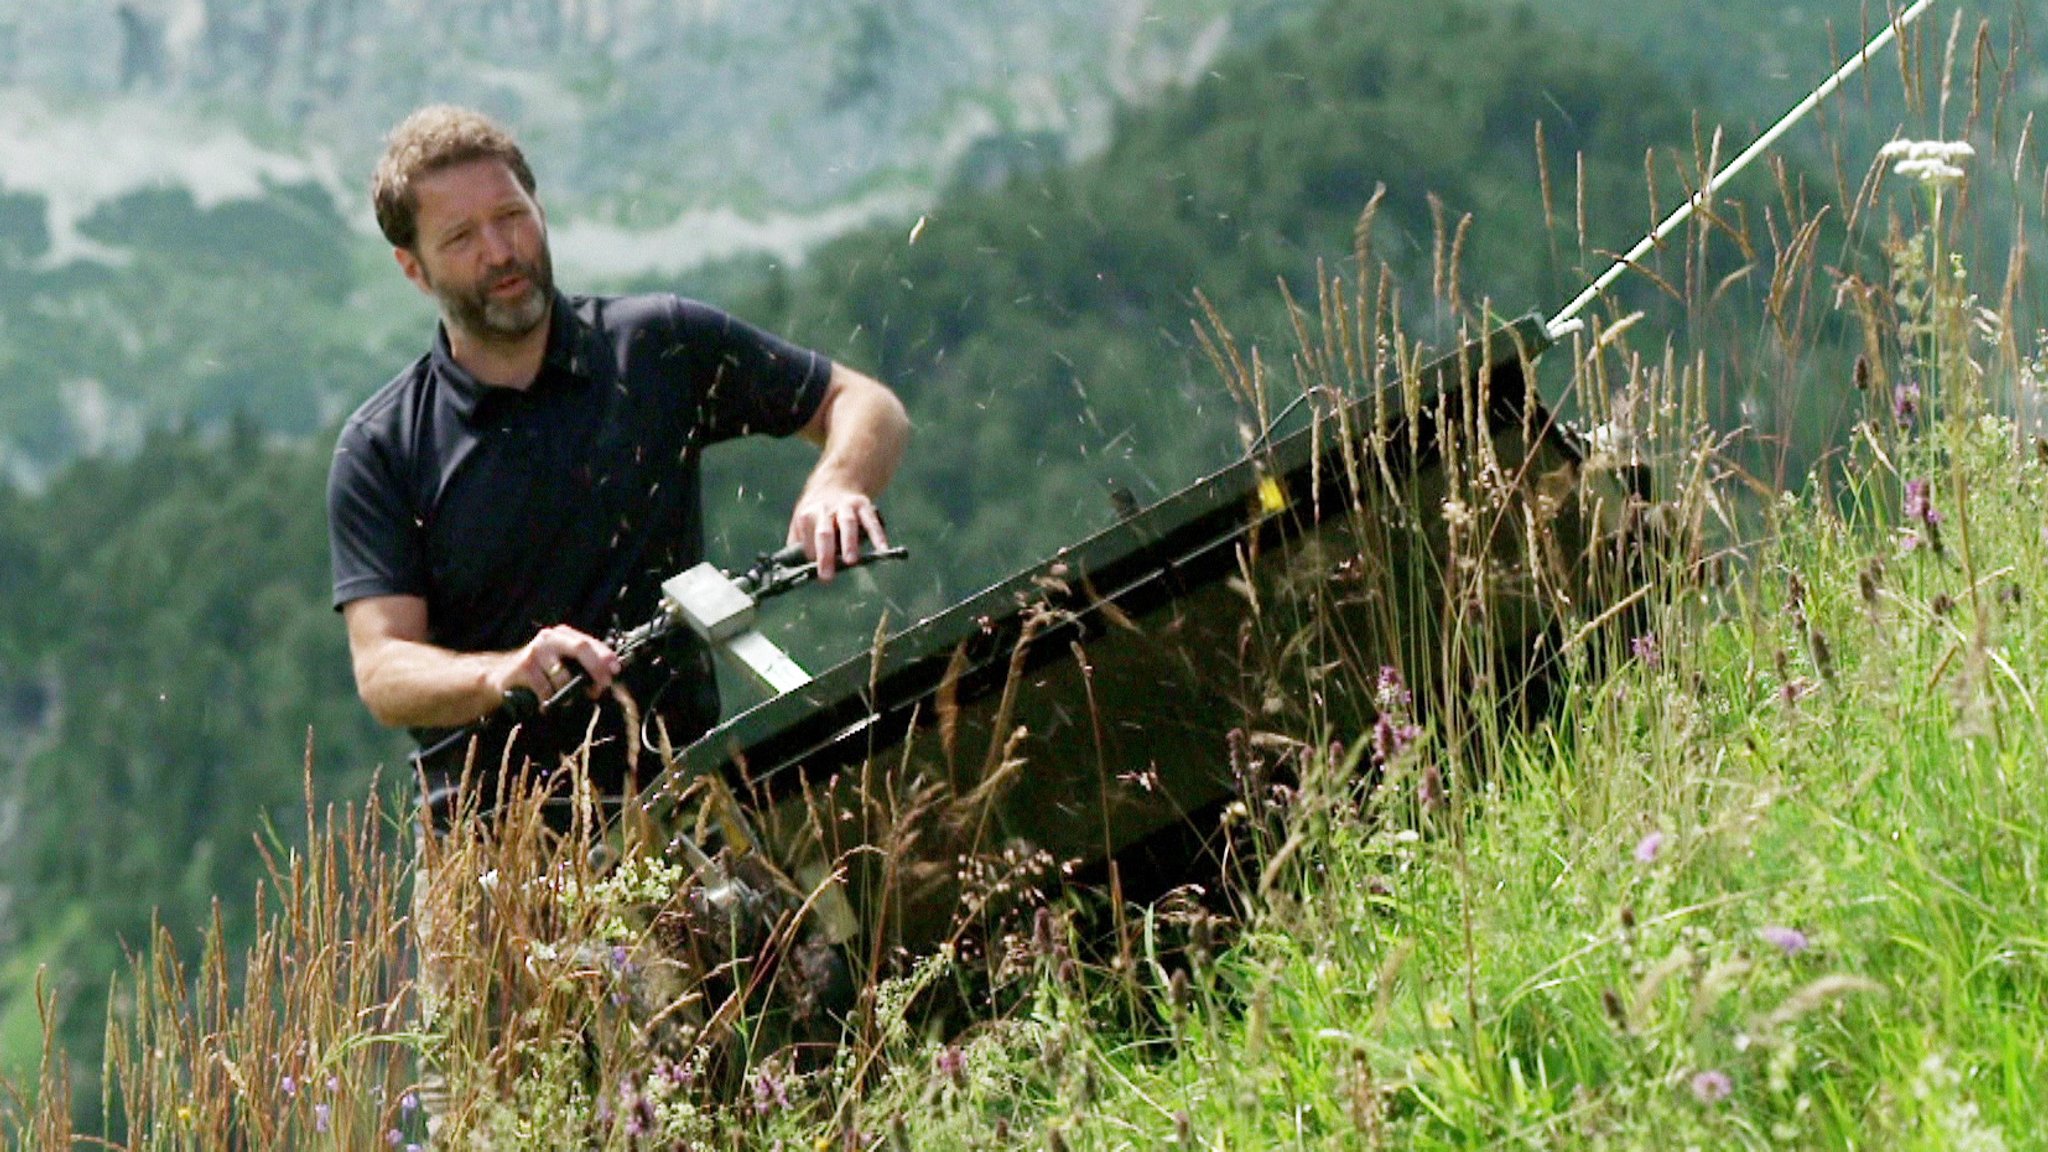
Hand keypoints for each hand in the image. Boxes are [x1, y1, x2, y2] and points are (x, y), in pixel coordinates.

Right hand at [490, 624, 620, 700]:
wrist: (499, 675)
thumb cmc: (537, 671)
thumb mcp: (559, 662)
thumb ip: (581, 666)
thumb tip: (606, 679)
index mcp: (562, 635)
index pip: (589, 642)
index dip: (604, 655)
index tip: (616, 669)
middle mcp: (549, 638)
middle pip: (580, 648)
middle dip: (596, 667)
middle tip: (604, 684)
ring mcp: (535, 652)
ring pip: (563, 675)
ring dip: (569, 692)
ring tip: (566, 701)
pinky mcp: (523, 668)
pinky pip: (546, 689)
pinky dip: (549, 700)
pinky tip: (546, 703)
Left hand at [787, 486, 888, 581]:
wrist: (837, 481)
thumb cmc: (818, 512)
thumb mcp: (801, 522)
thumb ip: (797, 544)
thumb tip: (796, 569)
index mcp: (806, 516)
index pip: (807, 543)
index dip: (812, 559)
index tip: (818, 574)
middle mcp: (825, 510)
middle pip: (824, 533)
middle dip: (825, 555)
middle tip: (827, 577)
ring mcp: (845, 506)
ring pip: (847, 523)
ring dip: (849, 543)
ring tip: (852, 562)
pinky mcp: (863, 505)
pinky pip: (871, 521)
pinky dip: (878, 535)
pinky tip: (883, 550)